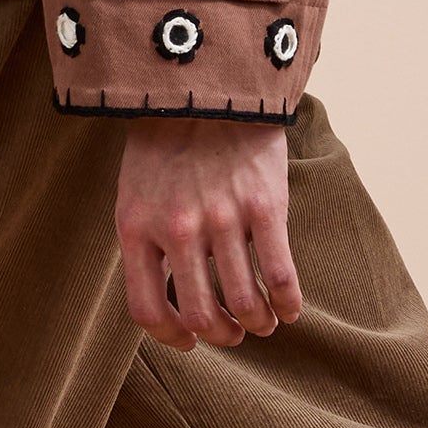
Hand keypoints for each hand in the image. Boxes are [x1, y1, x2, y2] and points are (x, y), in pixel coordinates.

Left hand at [117, 117, 302, 352]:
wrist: (209, 85)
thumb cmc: (167, 143)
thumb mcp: (136, 192)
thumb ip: (146, 241)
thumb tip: (166, 297)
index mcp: (136, 228)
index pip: (147, 310)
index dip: (170, 338)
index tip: (190, 342)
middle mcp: (177, 229)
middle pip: (200, 315)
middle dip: (222, 335)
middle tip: (235, 333)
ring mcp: (222, 218)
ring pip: (244, 302)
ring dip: (257, 324)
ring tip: (264, 323)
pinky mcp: (264, 206)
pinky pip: (279, 274)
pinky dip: (288, 303)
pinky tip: (291, 310)